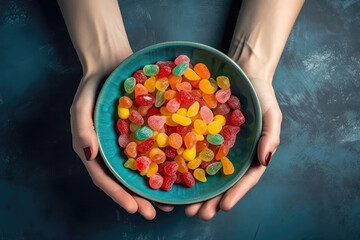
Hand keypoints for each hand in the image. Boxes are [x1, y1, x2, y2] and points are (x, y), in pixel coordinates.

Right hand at [70, 56, 173, 219]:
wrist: (112, 64)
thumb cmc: (94, 84)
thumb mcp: (81, 104)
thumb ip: (81, 128)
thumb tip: (88, 155)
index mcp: (94, 149)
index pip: (104, 178)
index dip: (119, 195)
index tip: (135, 208)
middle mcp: (112, 151)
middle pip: (124, 181)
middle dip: (139, 199)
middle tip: (156, 213)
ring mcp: (128, 143)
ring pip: (140, 171)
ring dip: (153, 188)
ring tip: (170, 203)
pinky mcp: (143, 133)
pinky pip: (153, 151)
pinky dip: (162, 164)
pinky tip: (177, 172)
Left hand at [185, 76, 281, 220]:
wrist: (242, 73)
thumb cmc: (261, 95)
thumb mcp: (272, 114)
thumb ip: (271, 136)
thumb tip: (265, 159)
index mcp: (251, 154)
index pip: (245, 179)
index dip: (236, 193)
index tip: (224, 206)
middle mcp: (231, 154)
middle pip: (222, 183)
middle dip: (211, 201)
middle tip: (198, 215)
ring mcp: (215, 146)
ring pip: (205, 173)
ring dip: (196, 192)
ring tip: (184, 208)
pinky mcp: (200, 134)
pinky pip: (192, 151)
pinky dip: (184, 166)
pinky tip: (173, 177)